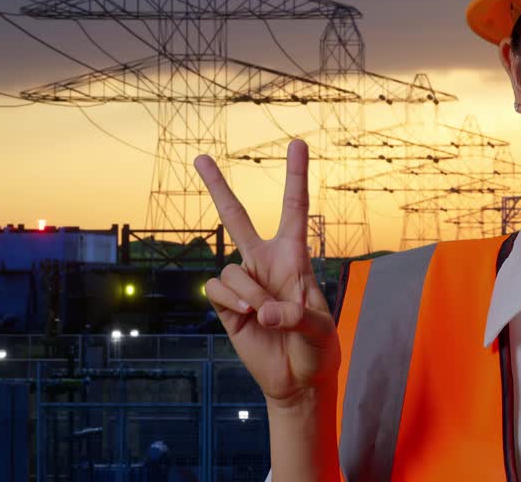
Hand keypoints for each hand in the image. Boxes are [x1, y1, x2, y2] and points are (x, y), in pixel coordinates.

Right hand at [194, 139, 341, 406]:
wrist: (298, 378)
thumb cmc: (318, 347)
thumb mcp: (321, 330)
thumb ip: (297, 315)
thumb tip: (262, 309)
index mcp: (295, 257)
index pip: (295, 209)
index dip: (296, 176)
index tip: (297, 143)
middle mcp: (265, 262)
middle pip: (237, 217)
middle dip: (217, 187)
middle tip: (199, 157)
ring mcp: (244, 282)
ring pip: (230, 270)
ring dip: (247, 292)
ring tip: (265, 314)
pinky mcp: (226, 305)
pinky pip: (216, 290)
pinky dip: (233, 302)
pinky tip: (248, 316)